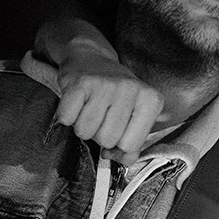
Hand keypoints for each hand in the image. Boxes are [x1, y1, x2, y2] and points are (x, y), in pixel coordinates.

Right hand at [52, 40, 163, 165]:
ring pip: (86, 132)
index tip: (117, 128)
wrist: (91, 59)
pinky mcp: (81, 82)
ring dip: (83, 126)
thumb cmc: (115, 96)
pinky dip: (67, 117)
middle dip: (99, 134)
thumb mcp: (133, 118)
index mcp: (151, 101)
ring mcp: (107, 84)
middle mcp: (132, 89)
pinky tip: (77, 103)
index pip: (131, 145)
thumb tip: (119, 160)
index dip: (119, 144)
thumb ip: (132, 145)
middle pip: (107, 140)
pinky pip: (67, 118)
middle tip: (101, 115)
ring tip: (90, 108)